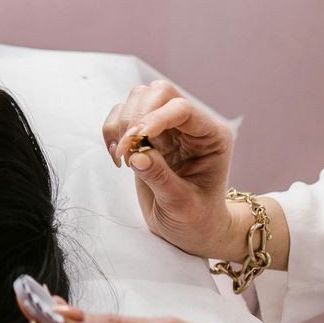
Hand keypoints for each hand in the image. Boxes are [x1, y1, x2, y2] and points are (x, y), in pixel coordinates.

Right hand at [102, 78, 234, 257]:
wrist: (191, 230)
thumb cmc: (197, 220)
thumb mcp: (182, 206)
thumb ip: (161, 179)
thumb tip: (137, 156)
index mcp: (211, 136)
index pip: (182, 109)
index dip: (155, 118)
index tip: (135, 140)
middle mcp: (190, 125)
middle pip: (159, 92)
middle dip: (136, 117)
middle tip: (126, 151)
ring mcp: (167, 126)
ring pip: (138, 97)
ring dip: (122, 124)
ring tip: (123, 157)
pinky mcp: (146, 134)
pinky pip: (122, 113)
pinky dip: (112, 131)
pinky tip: (118, 157)